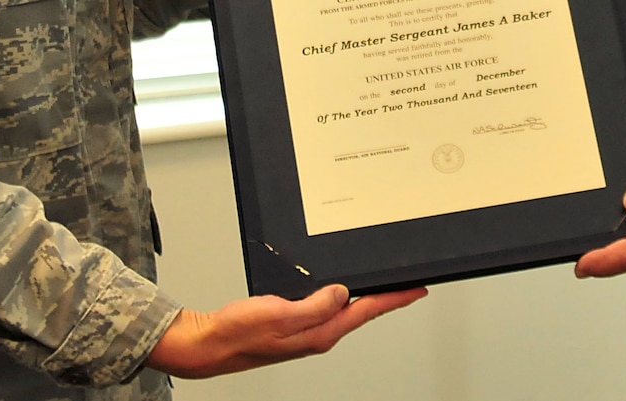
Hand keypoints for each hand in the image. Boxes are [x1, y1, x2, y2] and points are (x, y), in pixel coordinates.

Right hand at [148, 284, 425, 378]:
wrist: (209, 344)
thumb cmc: (238, 332)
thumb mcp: (279, 313)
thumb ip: (314, 305)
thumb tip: (343, 294)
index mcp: (320, 333)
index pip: (367, 312)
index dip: (394, 299)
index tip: (417, 289)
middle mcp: (317, 333)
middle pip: (362, 311)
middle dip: (386, 296)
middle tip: (407, 282)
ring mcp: (306, 329)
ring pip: (345, 308)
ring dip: (364, 295)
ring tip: (383, 283)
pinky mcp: (294, 322)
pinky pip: (326, 305)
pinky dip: (340, 294)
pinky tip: (341, 287)